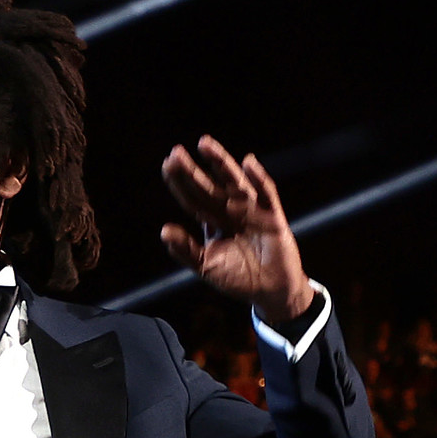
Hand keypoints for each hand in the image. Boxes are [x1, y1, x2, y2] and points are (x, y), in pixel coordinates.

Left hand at [160, 134, 313, 321]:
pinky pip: (266, 194)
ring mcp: (251, 210)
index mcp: (212, 221)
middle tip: (175, 152)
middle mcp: (230, 210)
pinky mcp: (273, 216)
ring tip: (205, 145)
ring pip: (234, 182)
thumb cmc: (237, 278)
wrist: (270, 292)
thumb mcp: (206, 267)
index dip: (180, 182)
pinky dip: (258, 179)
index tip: (167, 164)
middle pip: (208, 186)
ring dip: (220, 163)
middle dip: (192, 170)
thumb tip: (164, 230)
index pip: (192, 198)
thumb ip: (185, 250)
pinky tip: (248, 163)